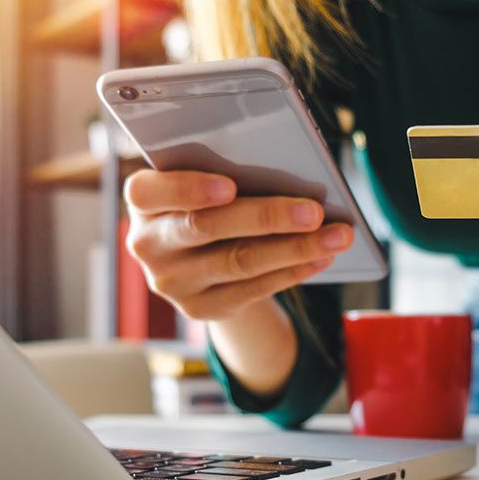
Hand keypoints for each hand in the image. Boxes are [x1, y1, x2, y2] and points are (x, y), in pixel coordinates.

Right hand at [123, 169, 353, 320]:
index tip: (230, 186)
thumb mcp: (200, 182)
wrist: (197, 260)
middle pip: (206, 227)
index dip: (188, 189)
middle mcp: (149, 244)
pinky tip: (321, 257)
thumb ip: (223, 173)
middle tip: (314, 211)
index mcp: (142, 201)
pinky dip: (292, 271)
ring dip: (294, 248)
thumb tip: (285, 171)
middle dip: (266, 216)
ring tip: (336, 236)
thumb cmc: (206, 201)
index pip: (148, 192)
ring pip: (239, 261)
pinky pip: (252, 289)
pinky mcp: (200, 308)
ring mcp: (172, 282)